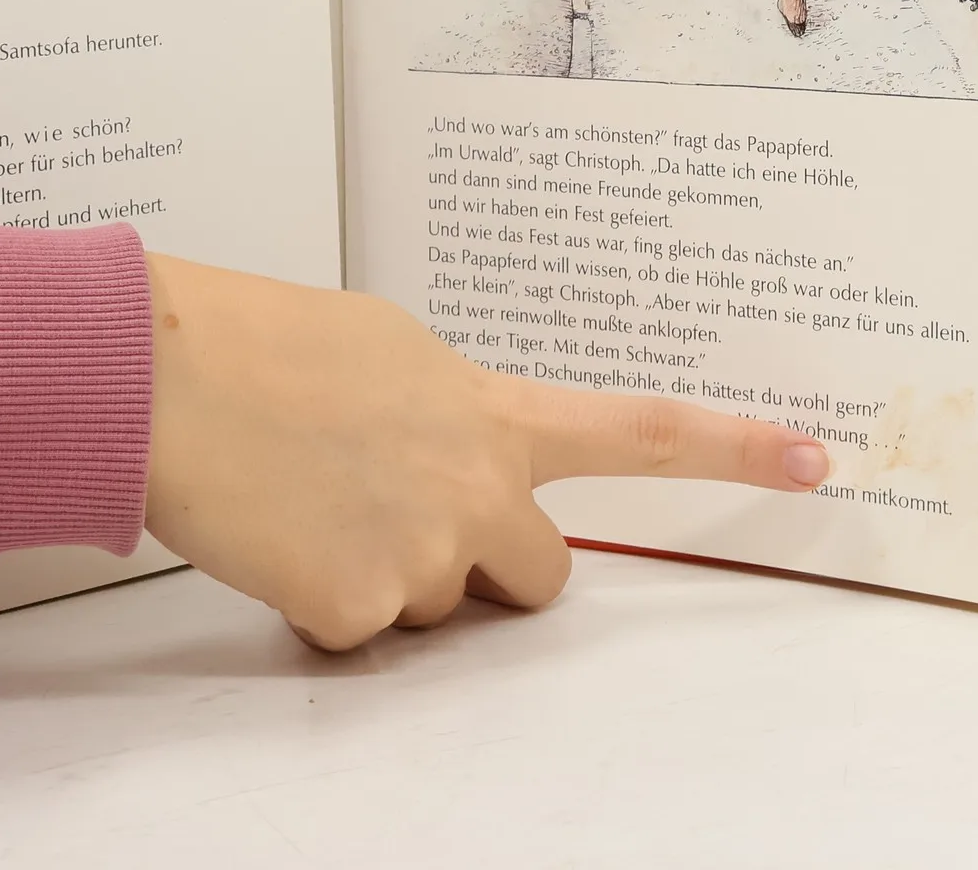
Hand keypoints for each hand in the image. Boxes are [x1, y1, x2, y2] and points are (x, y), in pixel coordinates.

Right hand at [144, 254, 828, 649]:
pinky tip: (277, 536)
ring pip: (434, 607)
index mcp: (487, 409)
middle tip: (397, 510)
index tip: (811, 457)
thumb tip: (454, 454)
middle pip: (537, 575)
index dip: (728, 448)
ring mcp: (423, 555)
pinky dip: (319, 602)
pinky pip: (357, 633)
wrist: (166, 376)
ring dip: (387, 574)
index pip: (633, 430)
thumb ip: (447, 406)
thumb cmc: (259, 344)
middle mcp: (476, 486)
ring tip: (309, 498)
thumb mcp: (384, 349)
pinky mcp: (357, 611)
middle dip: (486, 565)